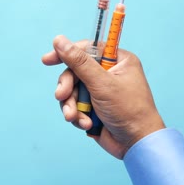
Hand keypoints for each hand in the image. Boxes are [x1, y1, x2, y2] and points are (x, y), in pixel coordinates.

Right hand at [42, 35, 164, 158]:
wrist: (136, 144)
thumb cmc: (128, 110)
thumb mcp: (101, 83)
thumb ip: (78, 61)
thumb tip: (59, 40)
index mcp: (117, 61)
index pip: (86, 49)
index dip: (65, 53)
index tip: (47, 59)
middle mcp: (109, 74)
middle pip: (75, 72)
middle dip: (68, 87)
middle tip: (61, 96)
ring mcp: (100, 91)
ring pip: (72, 91)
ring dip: (71, 105)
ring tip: (74, 117)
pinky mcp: (94, 108)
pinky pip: (75, 106)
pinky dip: (78, 115)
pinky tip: (86, 124)